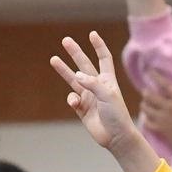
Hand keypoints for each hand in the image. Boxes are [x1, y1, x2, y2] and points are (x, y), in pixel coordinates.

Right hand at [51, 31, 139, 149]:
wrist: (116, 137)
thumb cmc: (117, 115)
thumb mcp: (107, 95)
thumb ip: (92, 83)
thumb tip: (76, 75)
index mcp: (107, 80)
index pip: (103, 58)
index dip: (98, 46)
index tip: (92, 34)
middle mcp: (97, 86)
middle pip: (84, 65)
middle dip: (75, 53)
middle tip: (66, 40)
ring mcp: (89, 97)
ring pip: (73, 80)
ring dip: (64, 70)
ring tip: (53, 59)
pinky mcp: (82, 109)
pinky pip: (72, 99)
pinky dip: (71, 99)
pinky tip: (75, 103)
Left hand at [140, 71, 171, 149]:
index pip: (165, 84)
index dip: (155, 76)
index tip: (149, 71)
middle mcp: (169, 107)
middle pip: (151, 96)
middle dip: (146, 92)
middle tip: (146, 92)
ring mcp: (163, 119)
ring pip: (146, 108)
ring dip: (144, 105)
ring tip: (145, 104)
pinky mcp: (160, 129)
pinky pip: (147, 122)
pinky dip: (145, 119)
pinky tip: (147, 118)